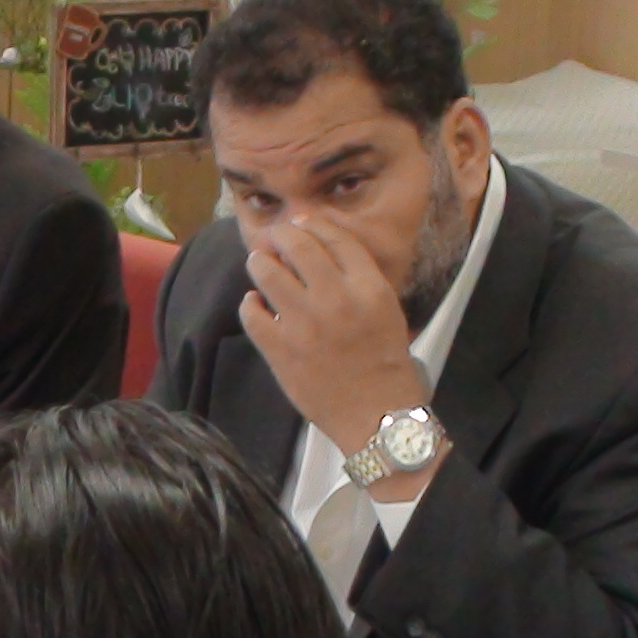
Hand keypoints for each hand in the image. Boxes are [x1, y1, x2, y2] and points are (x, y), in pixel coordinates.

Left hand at [238, 215, 434, 491]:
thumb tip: (322, 249)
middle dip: (281, 235)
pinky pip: (251, 313)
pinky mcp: (279, 349)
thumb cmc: (386, 363)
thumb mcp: (386, 310)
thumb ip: (358, 279)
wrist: (376, 415)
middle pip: (297, 246)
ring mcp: (303, 323)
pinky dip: (250, 304)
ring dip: (260, 262)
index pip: (335, 238)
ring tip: (260, 265)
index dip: (313, 224)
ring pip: (266, 272)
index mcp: (368, 287)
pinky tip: (255, 304)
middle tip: (274, 238)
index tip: (300, 222)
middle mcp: (335, 297)